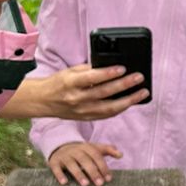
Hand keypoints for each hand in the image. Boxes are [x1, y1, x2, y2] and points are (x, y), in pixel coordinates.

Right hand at [5, 64, 146, 120]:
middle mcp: (77, 98)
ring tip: (142, 93)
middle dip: (124, 85)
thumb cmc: (58, 83)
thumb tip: (110, 67)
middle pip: (104, 93)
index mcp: (71, 83)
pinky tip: (131, 102)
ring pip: (109, 108)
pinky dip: (120, 108)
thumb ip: (89, 70)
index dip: (108, 73)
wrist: (44, 101)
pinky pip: (107, 115)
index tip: (123, 68)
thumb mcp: (70, 71)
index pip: (92, 78)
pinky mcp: (86, 118)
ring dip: (128, 101)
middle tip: (139, 78)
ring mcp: (82, 111)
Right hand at [48, 140, 121, 185]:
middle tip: (100, 184)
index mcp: (86, 147)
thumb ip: (108, 150)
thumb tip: (121, 155)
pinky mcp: (54, 162)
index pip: (96, 156)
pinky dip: (59, 175)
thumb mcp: (94, 148)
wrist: (60, 146)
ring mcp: (64, 156)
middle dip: (93, 172)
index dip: (103, 167)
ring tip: (85, 185)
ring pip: (71, 164)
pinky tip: (64, 183)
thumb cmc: (82, 152)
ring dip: (79, 174)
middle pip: (85, 160)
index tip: (109, 179)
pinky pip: (56, 168)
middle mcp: (75, 150)